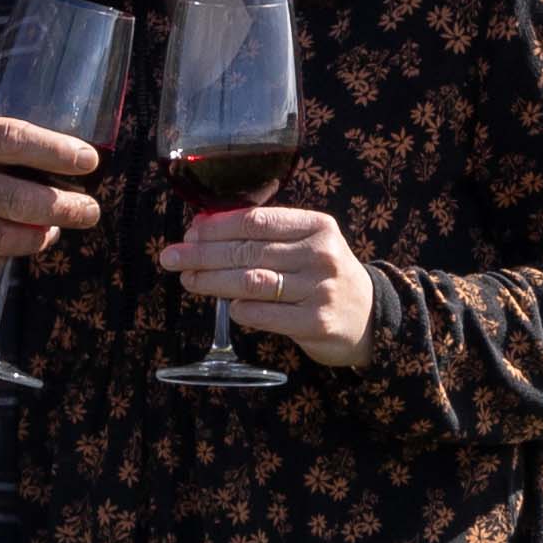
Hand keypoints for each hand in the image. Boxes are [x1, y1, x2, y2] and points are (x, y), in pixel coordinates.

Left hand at [161, 202, 376, 366]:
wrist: (371, 318)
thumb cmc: (325, 276)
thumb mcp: (309, 245)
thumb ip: (267, 237)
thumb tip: (204, 230)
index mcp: (316, 226)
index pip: (256, 221)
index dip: (217, 227)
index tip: (190, 232)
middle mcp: (319, 254)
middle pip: (248, 251)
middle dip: (203, 254)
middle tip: (172, 257)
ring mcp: (319, 289)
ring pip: (251, 282)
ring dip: (212, 281)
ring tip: (188, 280)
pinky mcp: (315, 322)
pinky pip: (264, 314)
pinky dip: (239, 310)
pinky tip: (227, 306)